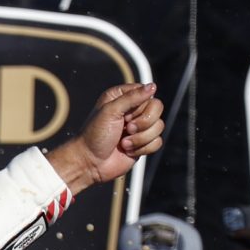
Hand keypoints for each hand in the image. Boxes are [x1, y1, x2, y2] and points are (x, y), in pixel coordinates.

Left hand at [44, 83, 163, 193]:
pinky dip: (143, 148)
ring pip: (159, 126)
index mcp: (122, 97)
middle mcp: (132, 110)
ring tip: (123, 143)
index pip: (148, 93)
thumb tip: (152, 86)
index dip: (140, 107)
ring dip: (140, 138)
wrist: (90, 162)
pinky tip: (128, 151)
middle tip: (127, 128)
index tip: (125, 116)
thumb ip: (132, 97)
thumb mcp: (110, 111)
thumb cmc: (95, 135)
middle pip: (157, 108)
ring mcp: (139, 127)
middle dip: (143, 123)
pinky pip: (157, 142)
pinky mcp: (143, 142)